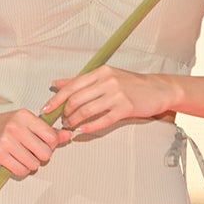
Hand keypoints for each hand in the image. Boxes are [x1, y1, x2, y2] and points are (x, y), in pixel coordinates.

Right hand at [0, 104, 71, 177]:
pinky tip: (15, 162)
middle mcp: (16, 127)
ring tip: (22, 157)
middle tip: (32, 152)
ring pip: (33, 164)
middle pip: (45, 153)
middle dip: (41, 157)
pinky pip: (20, 171)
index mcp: (25, 116)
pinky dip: (21, 170)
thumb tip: (68, 135)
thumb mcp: (26, 122)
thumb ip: (48, 131)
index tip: (43, 144)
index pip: (51, 137)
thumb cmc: (3, 125)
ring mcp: (6, 141)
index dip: (50, 145)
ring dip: (30, 165)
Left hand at [41, 66, 173, 134]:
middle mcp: (108, 81)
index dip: (56, 99)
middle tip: (61, 121)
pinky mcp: (126, 108)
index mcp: (100, 72)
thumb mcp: (105, 76)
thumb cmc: (130, 84)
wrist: (157, 89)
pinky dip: (89, 127)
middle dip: (65, 113)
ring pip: (87, 110)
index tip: (46, 109)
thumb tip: (56, 83)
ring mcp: (117, 94)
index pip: (72, 86)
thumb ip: (80, 81)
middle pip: (77, 99)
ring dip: (74, 121)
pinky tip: (81, 131)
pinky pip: (103, 120)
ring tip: (69, 126)